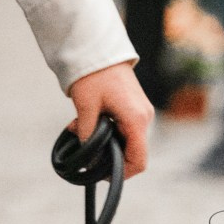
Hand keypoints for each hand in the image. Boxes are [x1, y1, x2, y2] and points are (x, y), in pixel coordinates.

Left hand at [65, 61, 151, 178]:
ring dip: (105, 140)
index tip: (102, 174)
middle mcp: (144, 117)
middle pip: (132, 151)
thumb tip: (87, 156)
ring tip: (78, 127)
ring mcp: (141, 112)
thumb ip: (88, 133)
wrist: (98, 48)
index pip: (139, 159)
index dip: (122, 173)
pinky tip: (87, 120)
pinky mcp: (134, 107)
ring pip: (126, 139)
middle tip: (82, 146)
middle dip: (108, 154)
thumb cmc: (93, 75)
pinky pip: (124, 127)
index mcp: (137, 119)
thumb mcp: (86, 106)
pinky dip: (107, 130)